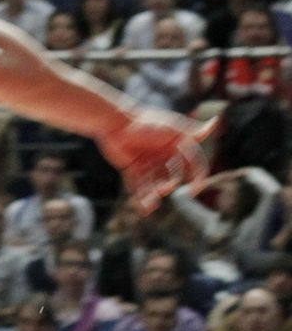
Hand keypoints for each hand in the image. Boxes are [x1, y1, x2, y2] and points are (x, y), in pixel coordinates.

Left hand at [99, 110, 217, 213]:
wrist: (113, 121)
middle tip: (164, 188)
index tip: (195, 190)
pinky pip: (138, 185)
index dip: (196, 176)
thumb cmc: (144, 123)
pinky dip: (141, 197)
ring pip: (155, 183)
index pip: (191, 164)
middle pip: (172, 176)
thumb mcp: (172, 128)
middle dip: (170, 185)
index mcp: (174, 145)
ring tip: (151, 203)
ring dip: (155, 194)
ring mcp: (146, 161)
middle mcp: (162, 155)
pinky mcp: (130, 167)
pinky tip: (145, 210)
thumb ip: (192, 131)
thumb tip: (217, 122)